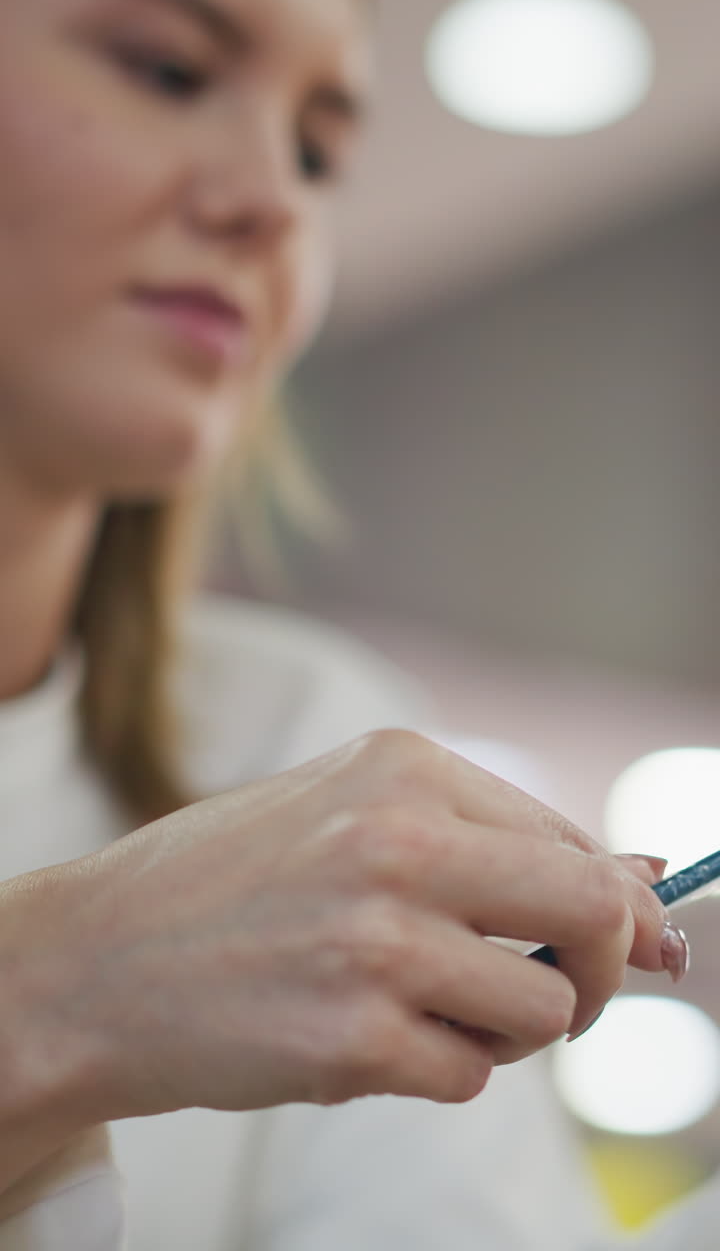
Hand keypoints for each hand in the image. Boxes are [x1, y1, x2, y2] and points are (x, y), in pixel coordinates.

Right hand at [1, 730, 670, 1124]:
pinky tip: (363, 1039)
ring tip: (421, 1008)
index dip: (619, 901)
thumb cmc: (228, 883)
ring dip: (504, 1030)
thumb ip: (487, 846)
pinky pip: (468, 1076)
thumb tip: (644, 886)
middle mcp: (396, 841)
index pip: (569, 841)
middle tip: (569, 990)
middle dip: (609, 965)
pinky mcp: (350, 1039)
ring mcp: (375, 942)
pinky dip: (439, 1070)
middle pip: (593, 911)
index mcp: (401, 767)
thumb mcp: (349, 818)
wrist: (92, 958)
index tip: (641, 940)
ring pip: (543, 1011)